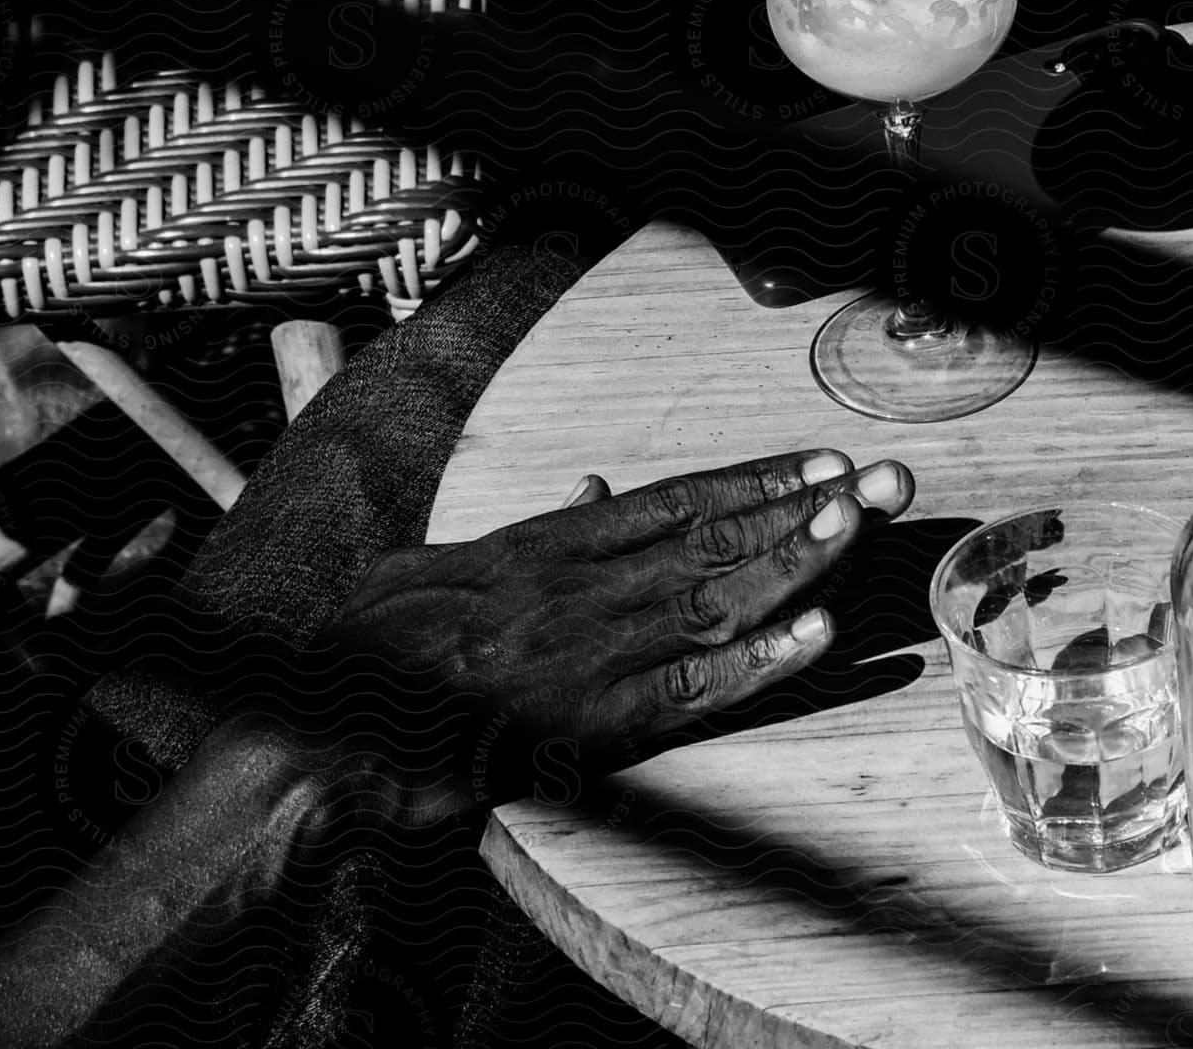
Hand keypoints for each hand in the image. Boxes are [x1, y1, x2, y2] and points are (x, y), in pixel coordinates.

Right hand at [308, 450, 912, 807]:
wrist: (318, 733)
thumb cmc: (372, 645)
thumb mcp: (438, 560)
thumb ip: (528, 522)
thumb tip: (594, 482)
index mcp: (540, 543)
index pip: (669, 499)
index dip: (751, 479)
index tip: (815, 459)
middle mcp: (573, 587)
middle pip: (708, 540)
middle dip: (797, 509)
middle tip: (874, 482)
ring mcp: (581, 656)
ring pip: (709, 602)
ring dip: (790, 565)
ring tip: (854, 530)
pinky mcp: (580, 727)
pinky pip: (684, 693)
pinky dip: (753, 665)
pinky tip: (810, 638)